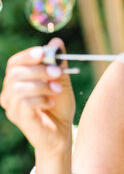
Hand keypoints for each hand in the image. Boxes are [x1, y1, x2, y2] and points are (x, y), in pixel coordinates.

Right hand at [0, 37, 75, 156]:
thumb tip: (56, 41)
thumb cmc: (59, 105)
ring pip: (19, 87)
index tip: (43, 52)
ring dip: (41, 85)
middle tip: (57, 72)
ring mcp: (12, 107)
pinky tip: (51, 103)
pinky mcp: (20, 119)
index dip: (27, 55)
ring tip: (57, 90)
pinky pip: (24, 103)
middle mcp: (10, 93)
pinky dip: (40, 99)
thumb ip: (57, 62)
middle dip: (39, 69)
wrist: (63, 131)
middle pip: (16, 73)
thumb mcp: (61, 79)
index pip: (14, 63)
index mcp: (17, 81)